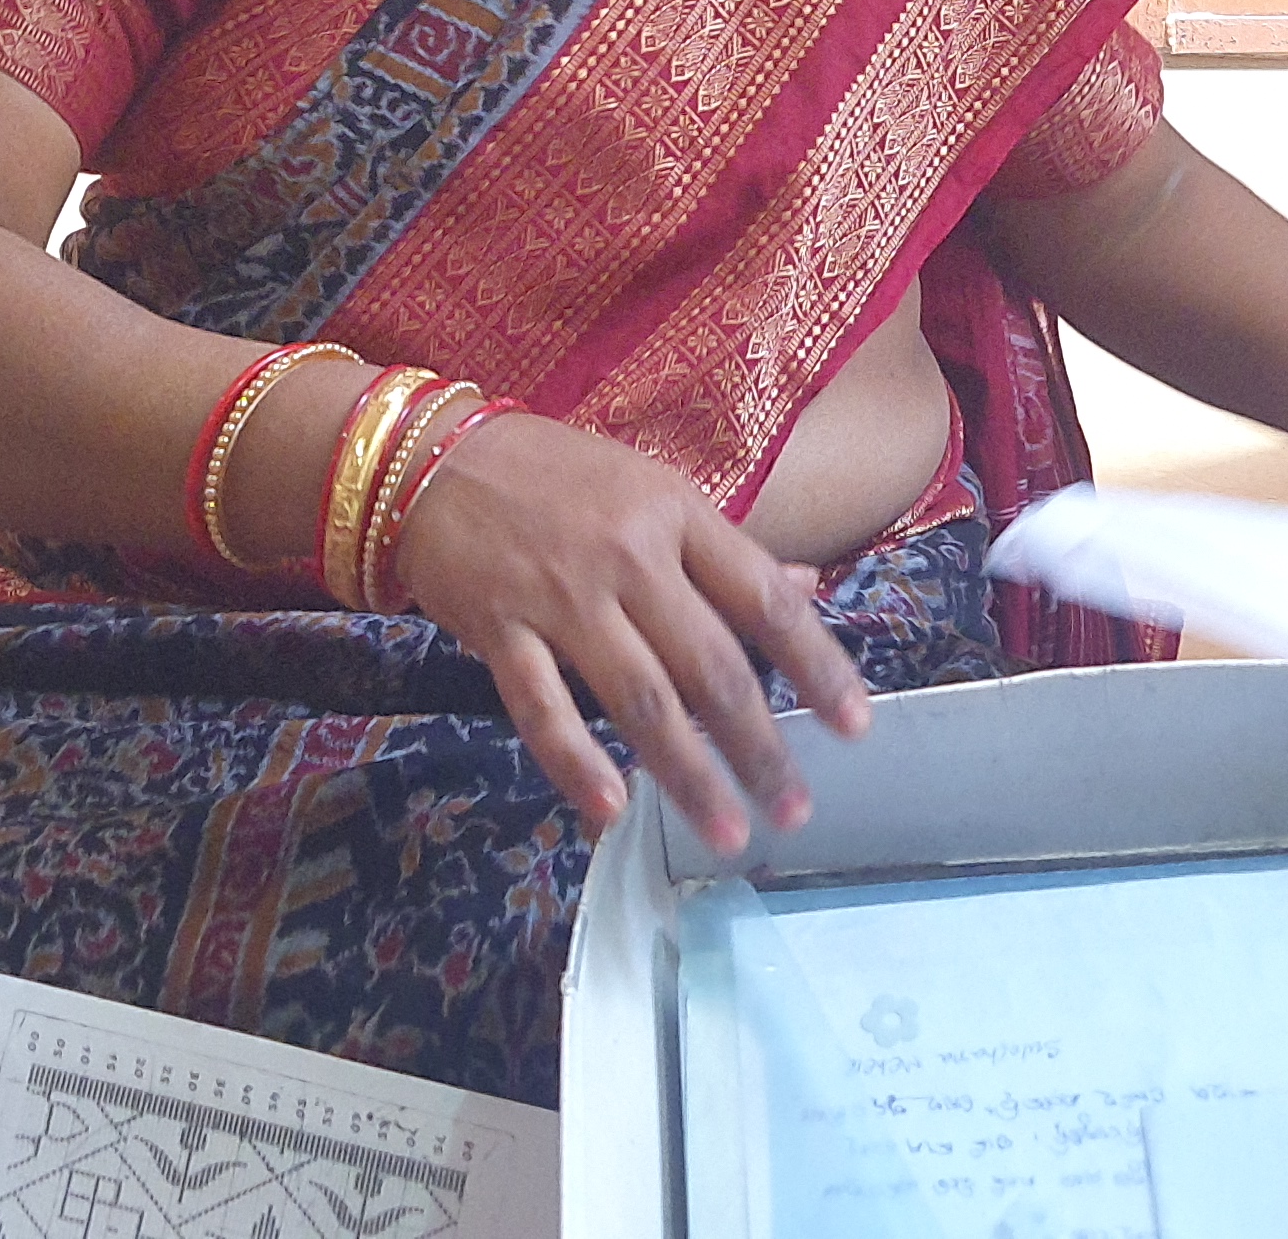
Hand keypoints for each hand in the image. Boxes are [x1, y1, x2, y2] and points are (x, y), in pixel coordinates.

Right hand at [390, 413, 872, 856]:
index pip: (765, 600)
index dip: (817, 667)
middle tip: (793, 808)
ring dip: (688, 774)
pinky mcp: (498, 628)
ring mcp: (561, 595)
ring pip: (639, 699)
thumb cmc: (554, 474)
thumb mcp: (651, 487)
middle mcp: (629, 556)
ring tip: (726, 831)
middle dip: (759, 747)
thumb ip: (724, 548)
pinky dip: (577, 762)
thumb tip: (806, 591)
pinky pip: (543, 708)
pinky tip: (612, 809)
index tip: (856, 726)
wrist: (431, 457)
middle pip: (711, 666)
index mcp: (677, 515)